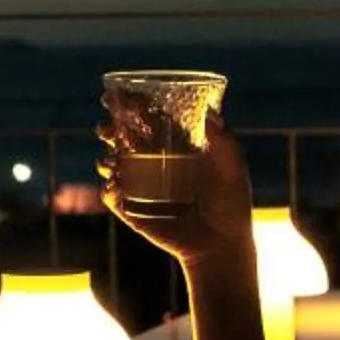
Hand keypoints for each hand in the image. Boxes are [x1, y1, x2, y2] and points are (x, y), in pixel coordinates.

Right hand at [95, 117, 258, 268]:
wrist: (222, 244)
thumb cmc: (231, 205)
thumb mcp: (233, 168)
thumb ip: (225, 140)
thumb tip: (210, 112)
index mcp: (175, 146)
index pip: (148, 119)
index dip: (131, 104)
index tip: (117, 95)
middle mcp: (155, 163)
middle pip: (123, 137)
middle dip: (109, 128)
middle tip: (106, 128)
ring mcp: (142, 186)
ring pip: (112, 164)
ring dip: (105, 158)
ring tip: (112, 161)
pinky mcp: (133, 210)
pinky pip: (111, 196)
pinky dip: (108, 189)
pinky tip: (115, 187)